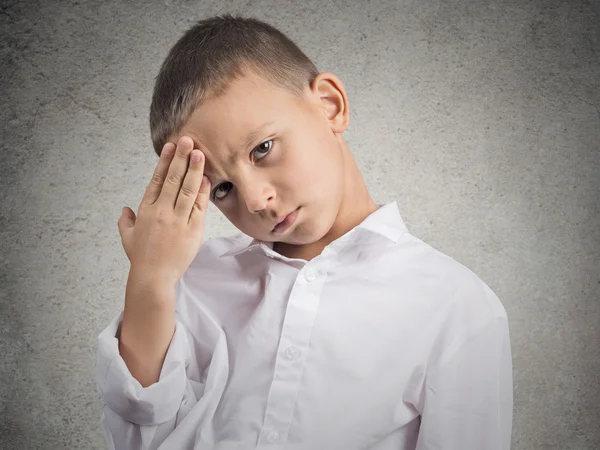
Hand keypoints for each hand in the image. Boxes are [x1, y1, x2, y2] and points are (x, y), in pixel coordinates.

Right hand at [117, 136, 210, 287]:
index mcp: (146, 210)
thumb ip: (126, 221)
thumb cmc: (141, 258)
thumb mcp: (128, 237)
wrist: (153, 278)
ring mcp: (177, 220)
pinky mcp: (192, 230)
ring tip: (200, 154)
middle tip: (188, 140)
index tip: (171, 146)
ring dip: (194, 170)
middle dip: (181, 158)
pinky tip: (207, 179)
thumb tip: (124, 210)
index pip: (157, 180)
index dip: (165, 161)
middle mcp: (161, 212)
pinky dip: (203, 192)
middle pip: (173, 179)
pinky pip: (199, 207)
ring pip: (187, 190)